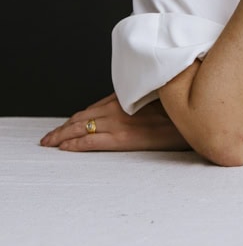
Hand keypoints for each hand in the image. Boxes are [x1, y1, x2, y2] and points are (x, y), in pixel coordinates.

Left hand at [39, 93, 188, 151]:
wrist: (190, 119)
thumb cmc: (177, 111)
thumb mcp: (158, 99)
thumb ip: (142, 101)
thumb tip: (136, 107)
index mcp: (127, 97)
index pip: (94, 107)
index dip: (77, 116)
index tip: (67, 123)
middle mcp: (119, 107)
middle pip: (82, 116)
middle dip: (63, 127)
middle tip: (49, 137)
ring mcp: (119, 122)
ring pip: (81, 127)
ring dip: (62, 135)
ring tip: (50, 143)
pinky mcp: (122, 138)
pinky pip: (90, 142)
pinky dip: (74, 144)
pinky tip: (64, 148)